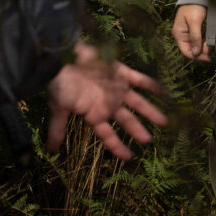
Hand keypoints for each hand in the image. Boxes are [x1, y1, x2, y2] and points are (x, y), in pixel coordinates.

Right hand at [45, 42, 166, 159]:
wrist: (62, 57)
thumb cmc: (60, 83)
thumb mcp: (58, 108)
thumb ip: (58, 128)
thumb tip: (51, 150)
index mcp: (94, 114)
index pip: (108, 135)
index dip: (118, 146)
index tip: (129, 158)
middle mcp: (107, 102)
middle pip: (127, 120)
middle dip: (138, 130)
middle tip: (150, 141)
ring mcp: (115, 88)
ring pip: (137, 102)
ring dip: (150, 111)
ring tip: (164, 122)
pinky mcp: (120, 72)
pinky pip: (140, 79)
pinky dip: (151, 85)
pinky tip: (164, 92)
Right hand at [172, 4, 211, 62]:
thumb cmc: (193, 7)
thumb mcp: (195, 22)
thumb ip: (195, 37)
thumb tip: (196, 53)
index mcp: (178, 34)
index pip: (186, 51)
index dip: (196, 57)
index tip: (208, 58)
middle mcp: (182, 35)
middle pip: (192, 49)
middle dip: (202, 52)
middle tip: (212, 50)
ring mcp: (188, 33)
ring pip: (196, 45)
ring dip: (204, 47)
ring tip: (212, 45)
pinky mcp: (194, 30)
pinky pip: (199, 39)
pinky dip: (205, 41)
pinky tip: (211, 40)